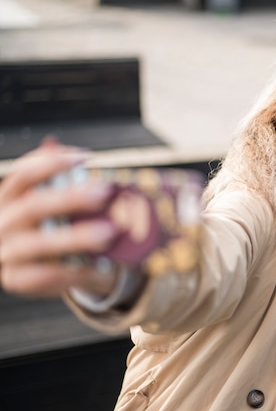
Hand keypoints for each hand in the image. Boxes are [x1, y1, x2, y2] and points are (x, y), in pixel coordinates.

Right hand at [0, 139, 117, 296]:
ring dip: (76, 236)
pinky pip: (48, 274)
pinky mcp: (17, 278)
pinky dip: (78, 271)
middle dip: (69, 198)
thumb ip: (64, 182)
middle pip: (32, 206)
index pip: (23, 175)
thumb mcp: (58, 204)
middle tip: (105, 193)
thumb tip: (73, 152)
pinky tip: (102, 268)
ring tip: (109, 232)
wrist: (49, 267)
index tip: (85, 157)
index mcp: (10, 198)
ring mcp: (7, 252)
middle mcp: (3, 222)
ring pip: (38, 243)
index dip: (51, 164)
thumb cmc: (54, 227)